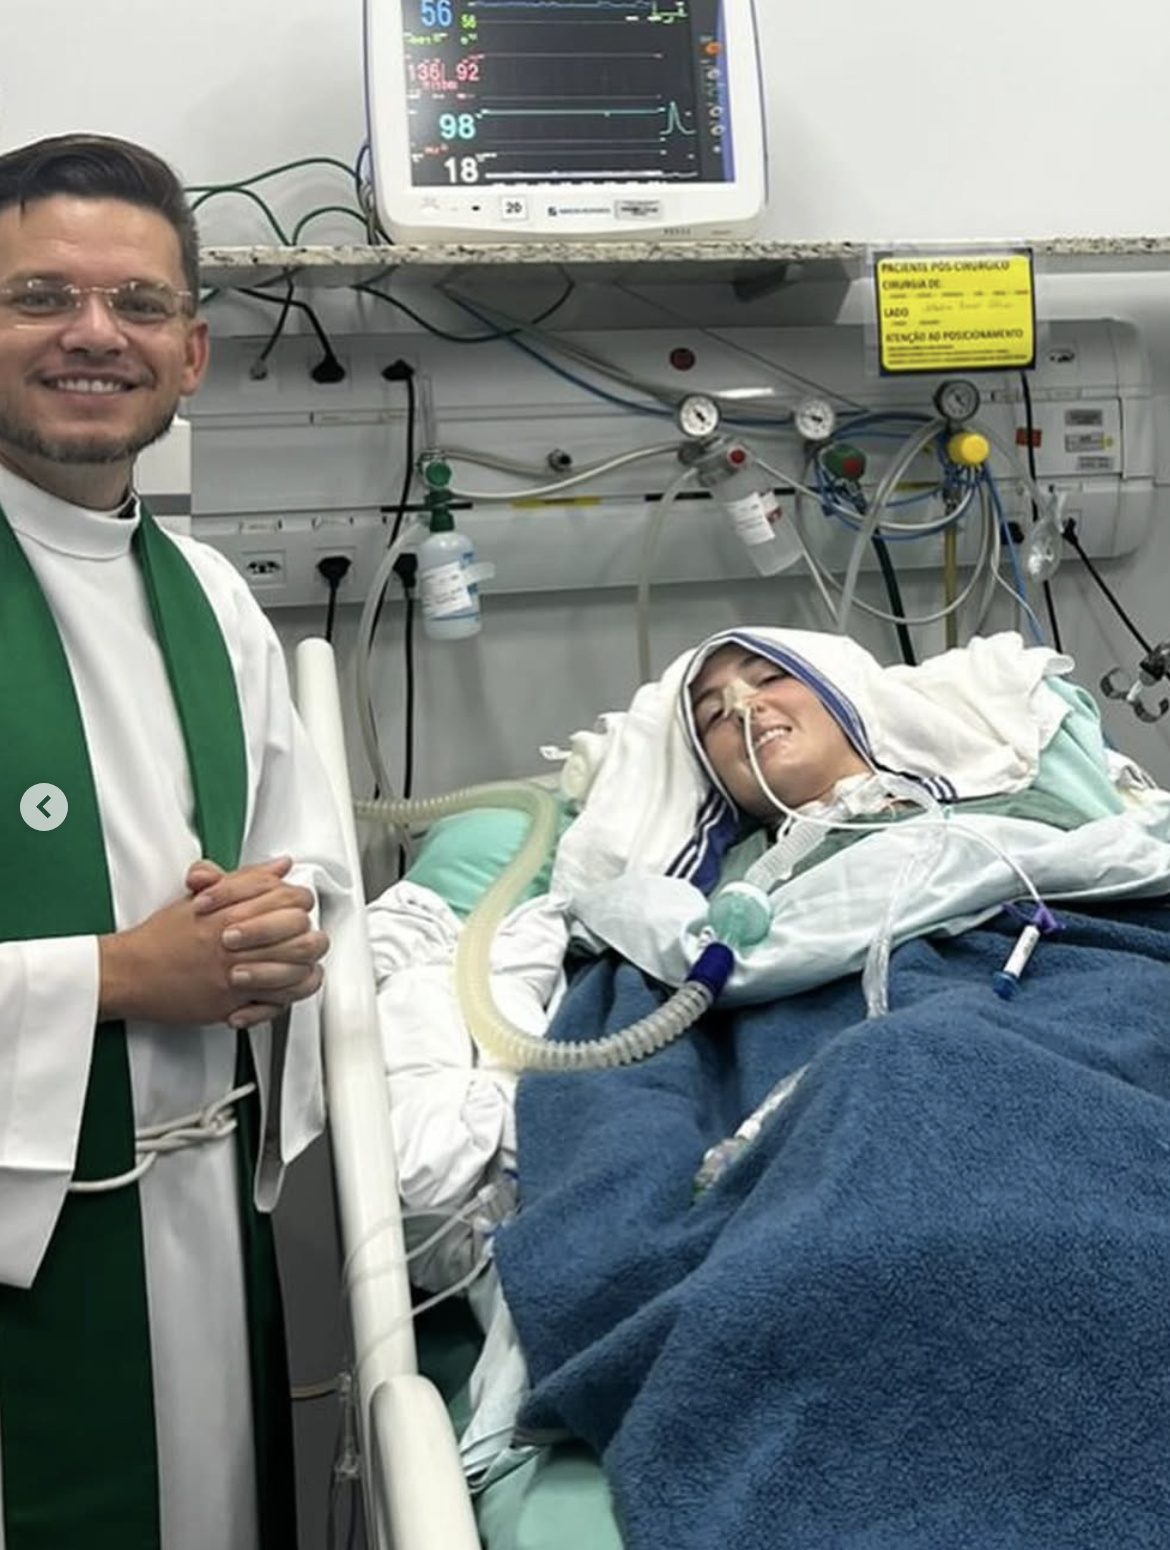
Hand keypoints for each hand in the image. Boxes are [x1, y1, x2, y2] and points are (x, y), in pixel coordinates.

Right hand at [98, 857, 328, 1028]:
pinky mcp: (230, 1002)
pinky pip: (276, 1002)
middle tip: (302, 937)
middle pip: (301, 933)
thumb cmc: (161, 937)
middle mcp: (237, 941)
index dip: (299, 902)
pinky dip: (285, 998)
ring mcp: (236, 974)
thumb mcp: (201, 895)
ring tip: (296, 964)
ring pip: (296, 970)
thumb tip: (280, 866)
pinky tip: (280, 990)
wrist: (129, 972)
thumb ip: (245, 879)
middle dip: (307, 934)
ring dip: (302, 966)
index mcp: (232, 910)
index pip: (291, 899)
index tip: (294, 908)